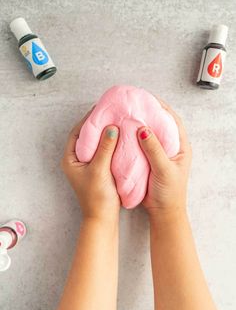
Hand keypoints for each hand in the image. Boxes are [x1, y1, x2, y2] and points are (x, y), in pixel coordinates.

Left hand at [61, 107, 119, 220]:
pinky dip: (109, 144)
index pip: (77, 133)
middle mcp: (76, 161)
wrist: (103, 218)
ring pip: (95, 144)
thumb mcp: (100, 169)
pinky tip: (120, 139)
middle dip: (97, 125)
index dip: (88, 120)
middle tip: (110, 113)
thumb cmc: (97, 197)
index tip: (101, 109)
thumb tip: (111, 127)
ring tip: (116, 122)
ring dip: (104, 134)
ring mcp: (87, 165)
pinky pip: (102, 151)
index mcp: (70, 159)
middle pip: (86, 137)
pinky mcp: (97, 170)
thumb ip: (105, 148)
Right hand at [137, 100, 191, 220]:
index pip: (173, 121)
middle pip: (160, 125)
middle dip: (148, 113)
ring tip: (127, 115)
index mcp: (180, 147)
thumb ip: (154, 150)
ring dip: (140, 125)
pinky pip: (141, 146)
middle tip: (134, 105)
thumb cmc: (169, 192)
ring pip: (150, 135)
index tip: (147, 98)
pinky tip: (123, 134)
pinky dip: (134, 139)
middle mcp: (171, 148)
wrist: (163, 211)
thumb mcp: (164, 169)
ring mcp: (160, 154)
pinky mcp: (149, 161)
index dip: (162, 107)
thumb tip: (143, 129)